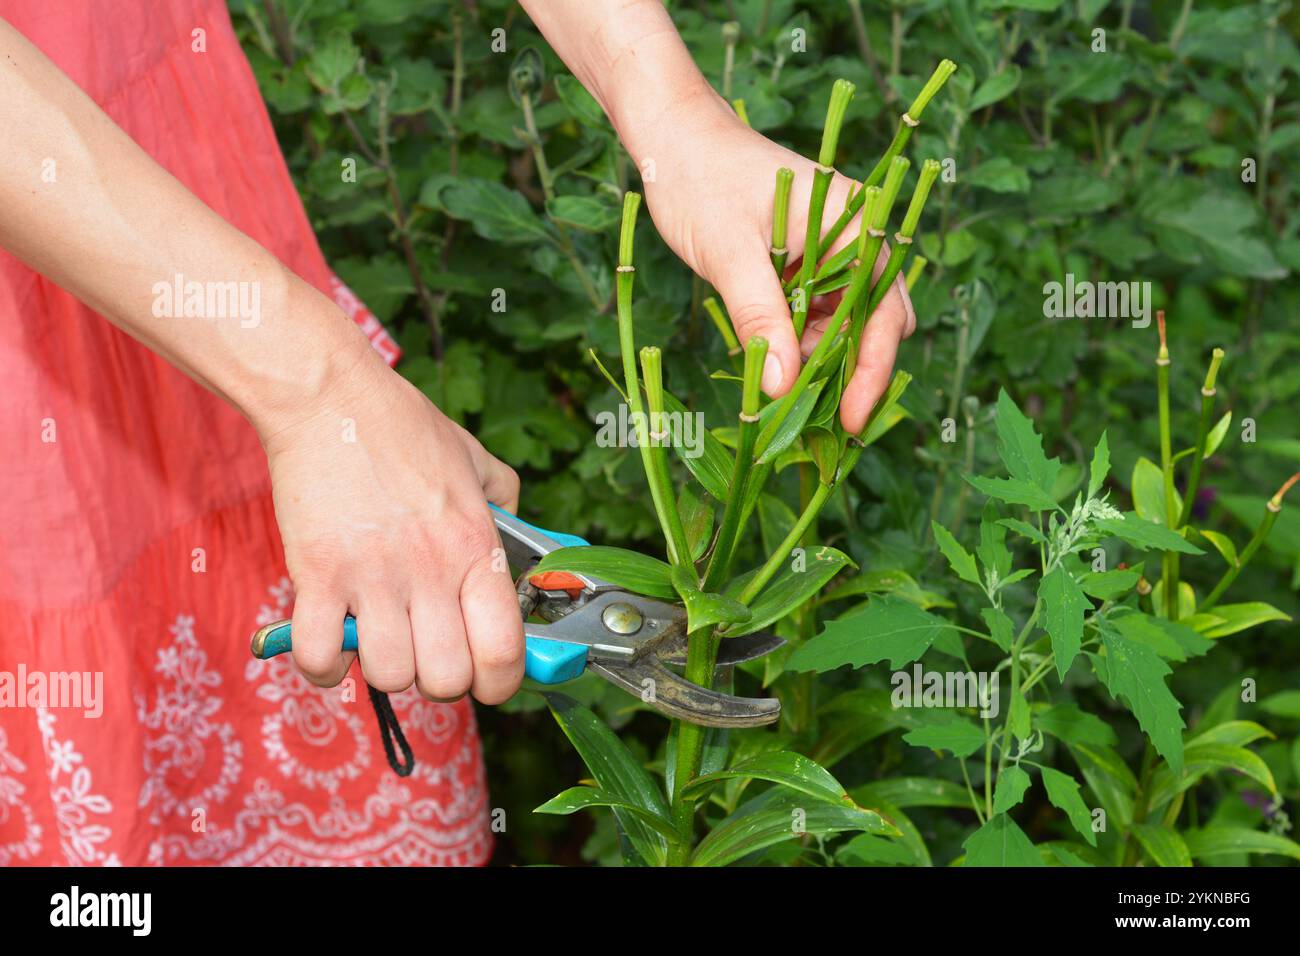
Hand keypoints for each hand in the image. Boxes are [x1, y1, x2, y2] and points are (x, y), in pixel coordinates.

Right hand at [260, 343, 524, 703]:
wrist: (330, 398)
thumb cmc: (402, 426)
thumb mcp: (474, 459)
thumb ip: (505, 499)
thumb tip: (520, 530)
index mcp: (475, 547)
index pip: (504, 651)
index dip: (500, 682)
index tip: (487, 678)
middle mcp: (431, 570)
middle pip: (446, 680)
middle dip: (439, 680)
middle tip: (426, 651)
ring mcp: (372, 576)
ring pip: (388, 675)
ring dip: (382, 668)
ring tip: (378, 636)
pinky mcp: (317, 576)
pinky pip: (320, 657)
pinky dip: (323, 666)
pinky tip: (331, 642)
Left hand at [638, 91, 915, 433]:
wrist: (675, 140)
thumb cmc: (702, 180)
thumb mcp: (729, 253)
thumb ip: (760, 317)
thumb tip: (781, 388)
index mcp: (854, 225)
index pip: (882, 312)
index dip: (871, 372)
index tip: (850, 422)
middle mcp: (854, 240)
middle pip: (872, 325)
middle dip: (848, 375)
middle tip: (815, 424)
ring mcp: (831, 253)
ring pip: (842, 328)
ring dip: (818, 365)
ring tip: (781, 401)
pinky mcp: (806, 265)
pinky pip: (814, 317)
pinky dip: (797, 347)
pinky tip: (771, 369)